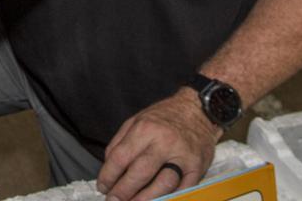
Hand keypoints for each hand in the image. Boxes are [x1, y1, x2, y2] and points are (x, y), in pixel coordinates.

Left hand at [97, 90, 218, 200]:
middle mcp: (164, 143)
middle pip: (140, 173)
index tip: (102, 186)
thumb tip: (108, 166)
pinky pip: (182, 189)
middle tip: (114, 200)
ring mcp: (182, 156)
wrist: (198, 111)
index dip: (108, 176)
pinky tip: (157, 200)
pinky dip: (169, 198)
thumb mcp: (136, 120)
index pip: (121, 158)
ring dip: (145, 199)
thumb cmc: (165, 117)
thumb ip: (120, 142)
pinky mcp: (197, 168)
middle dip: (123, 191)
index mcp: (145, 129)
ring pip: (162, 185)